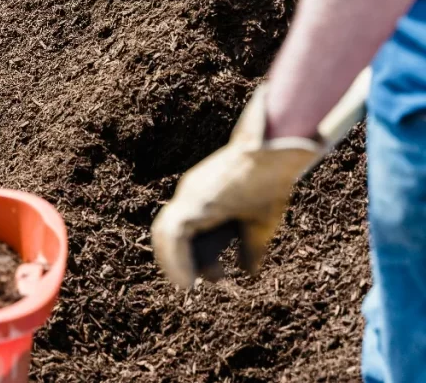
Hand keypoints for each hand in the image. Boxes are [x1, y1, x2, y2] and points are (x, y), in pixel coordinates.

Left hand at [150, 86, 321, 287]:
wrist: (273, 153)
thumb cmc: (270, 184)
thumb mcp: (259, 224)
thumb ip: (250, 249)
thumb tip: (249, 274)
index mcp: (204, 198)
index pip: (184, 230)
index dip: (188, 254)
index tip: (205, 277)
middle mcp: (191, 194)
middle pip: (170, 232)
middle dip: (176, 259)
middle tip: (189, 283)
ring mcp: (190, 195)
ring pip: (165, 233)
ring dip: (172, 262)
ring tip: (185, 285)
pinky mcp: (194, 200)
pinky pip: (173, 234)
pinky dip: (176, 258)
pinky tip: (187, 279)